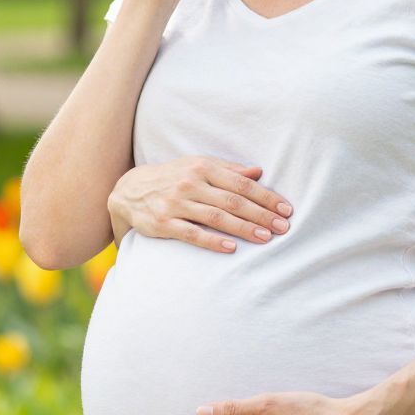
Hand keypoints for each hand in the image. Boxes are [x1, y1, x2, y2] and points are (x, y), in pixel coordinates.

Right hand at [108, 156, 293, 251]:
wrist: (129, 190)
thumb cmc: (173, 177)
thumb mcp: (197, 166)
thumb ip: (228, 170)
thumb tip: (258, 172)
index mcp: (203, 167)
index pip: (241, 183)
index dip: (265, 196)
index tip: (285, 209)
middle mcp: (190, 183)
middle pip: (233, 200)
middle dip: (260, 215)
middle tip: (283, 227)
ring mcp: (176, 203)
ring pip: (216, 217)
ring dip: (243, 228)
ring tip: (265, 238)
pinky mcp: (163, 222)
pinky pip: (191, 233)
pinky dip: (212, 241)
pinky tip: (231, 248)